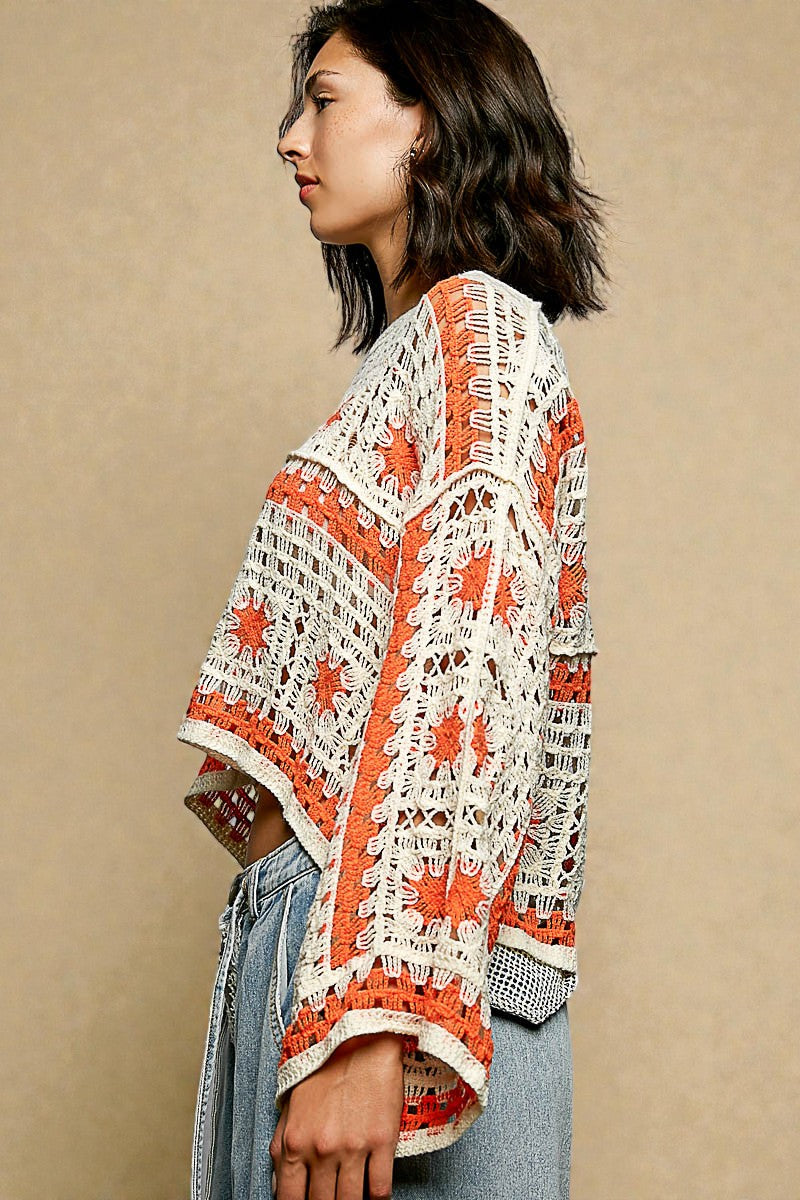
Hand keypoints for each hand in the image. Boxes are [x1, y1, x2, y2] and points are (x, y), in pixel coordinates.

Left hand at [269, 1031, 404, 1199]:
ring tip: (351, 1198)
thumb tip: (279, 1184)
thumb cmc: (325, 1067)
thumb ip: (280, 1147)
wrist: (361, 1037)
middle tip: (329, 1197)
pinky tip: (374, 1195)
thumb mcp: (291, 1105)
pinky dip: (377, 1199)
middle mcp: (322, 1149)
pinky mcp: (383, 1141)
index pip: (289, 1199)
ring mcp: (354, 1148)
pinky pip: (380, 1188)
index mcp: (294, 1142)